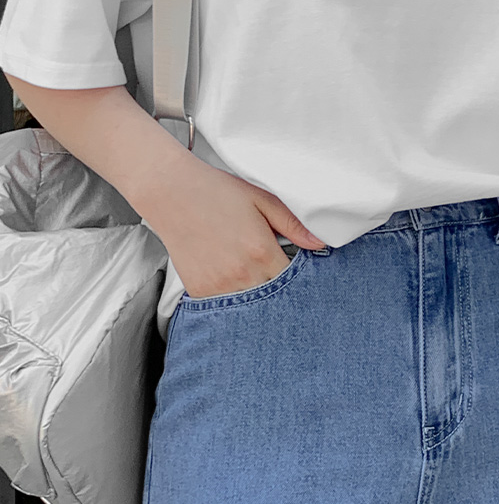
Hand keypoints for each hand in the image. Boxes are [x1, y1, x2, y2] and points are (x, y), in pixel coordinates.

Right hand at [133, 155, 325, 298]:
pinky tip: (235, 287)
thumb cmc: (216, 192)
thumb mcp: (261, 200)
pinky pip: (224, 309)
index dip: (300, 282)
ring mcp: (219, 286)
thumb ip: (294, 223)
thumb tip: (322, 243)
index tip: (300, 278)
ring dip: (258, 303)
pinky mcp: (200, 291)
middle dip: (282, 297)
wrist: (170, 193)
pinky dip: (233, 304)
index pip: (294, 282)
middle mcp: (242, 274)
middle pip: (275, 301)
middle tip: (282, 288)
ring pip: (250, 310)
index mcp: (261, 252)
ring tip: (258, 287)